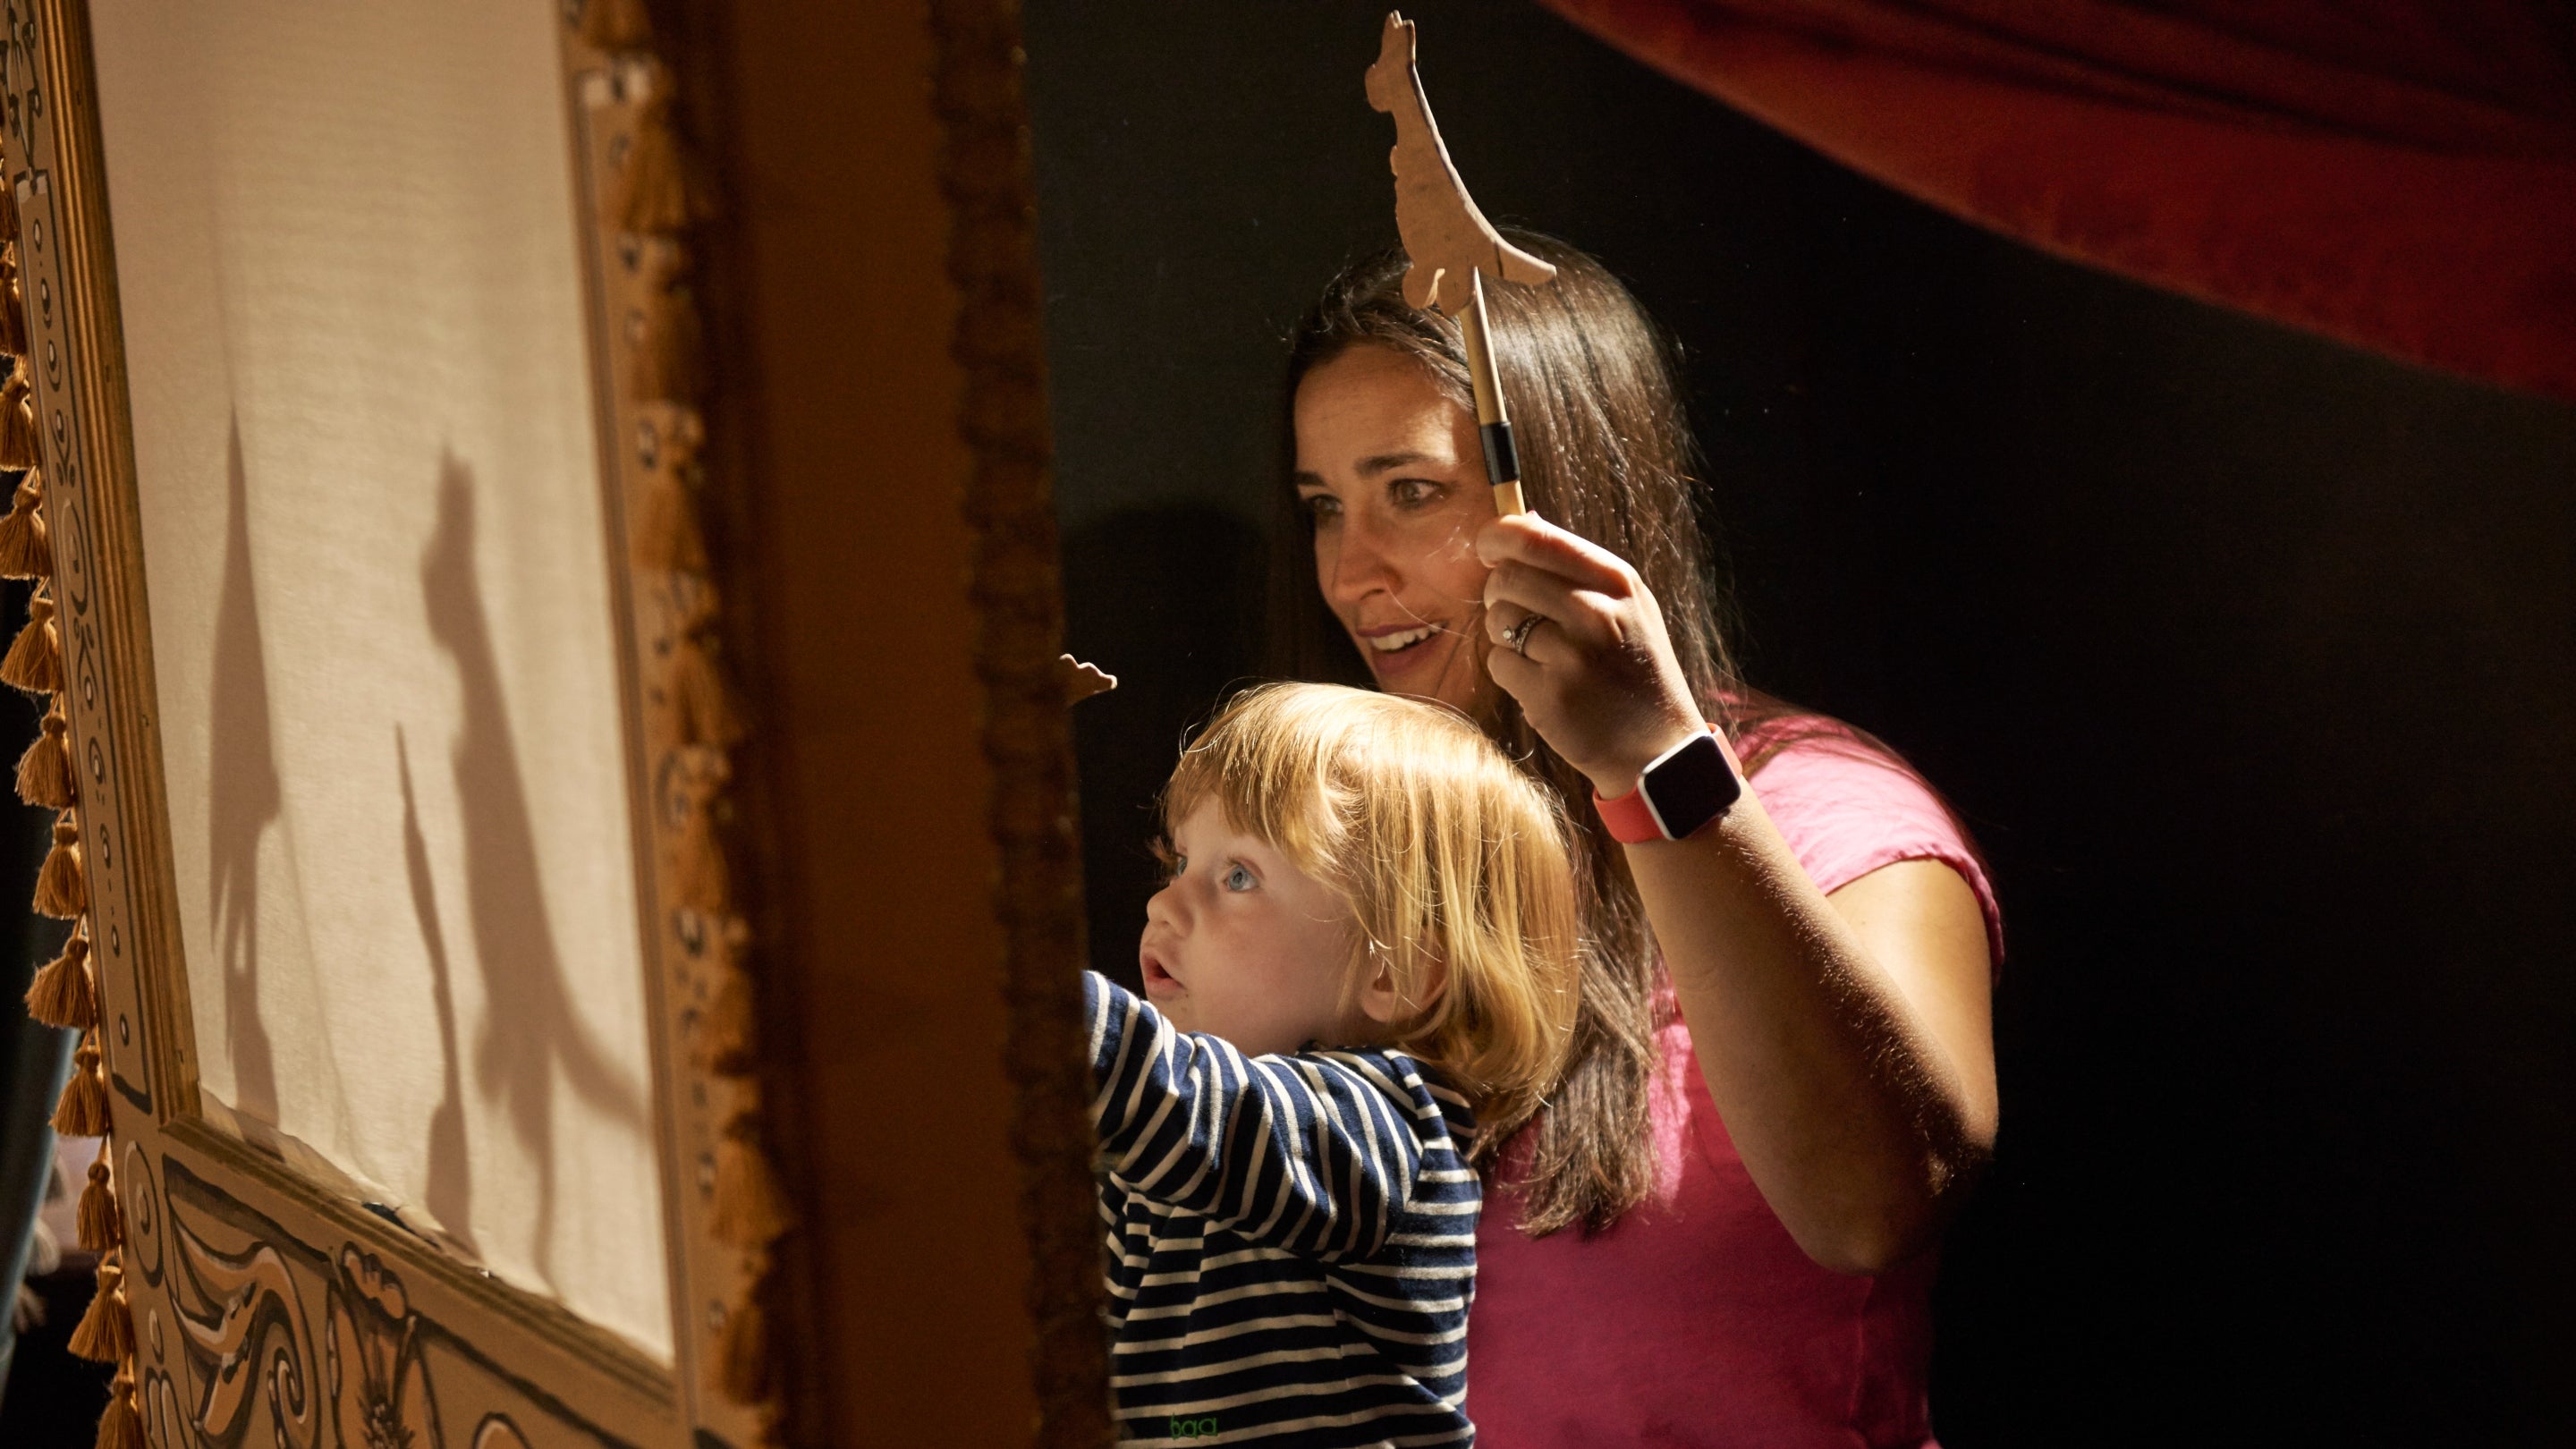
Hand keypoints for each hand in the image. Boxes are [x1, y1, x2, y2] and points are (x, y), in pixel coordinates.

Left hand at [1476, 514, 1705, 794]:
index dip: (1499, 536)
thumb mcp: (1627, 607)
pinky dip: (1510, 674)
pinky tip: (1542, 685)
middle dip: (1498, 592)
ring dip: (1505, 636)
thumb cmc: (1634, 670)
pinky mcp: (1550, 695)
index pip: (1536, 537)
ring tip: (1540, 655)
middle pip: (1508, 577)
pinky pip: (1498, 664)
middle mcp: (1596, 613)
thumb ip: (1577, 566)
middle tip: (1514, 612)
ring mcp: (1573, 656)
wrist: (1658, 749)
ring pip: (1498, 620)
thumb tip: (1522, 518)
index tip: (1488, 547)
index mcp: (1616, 582)